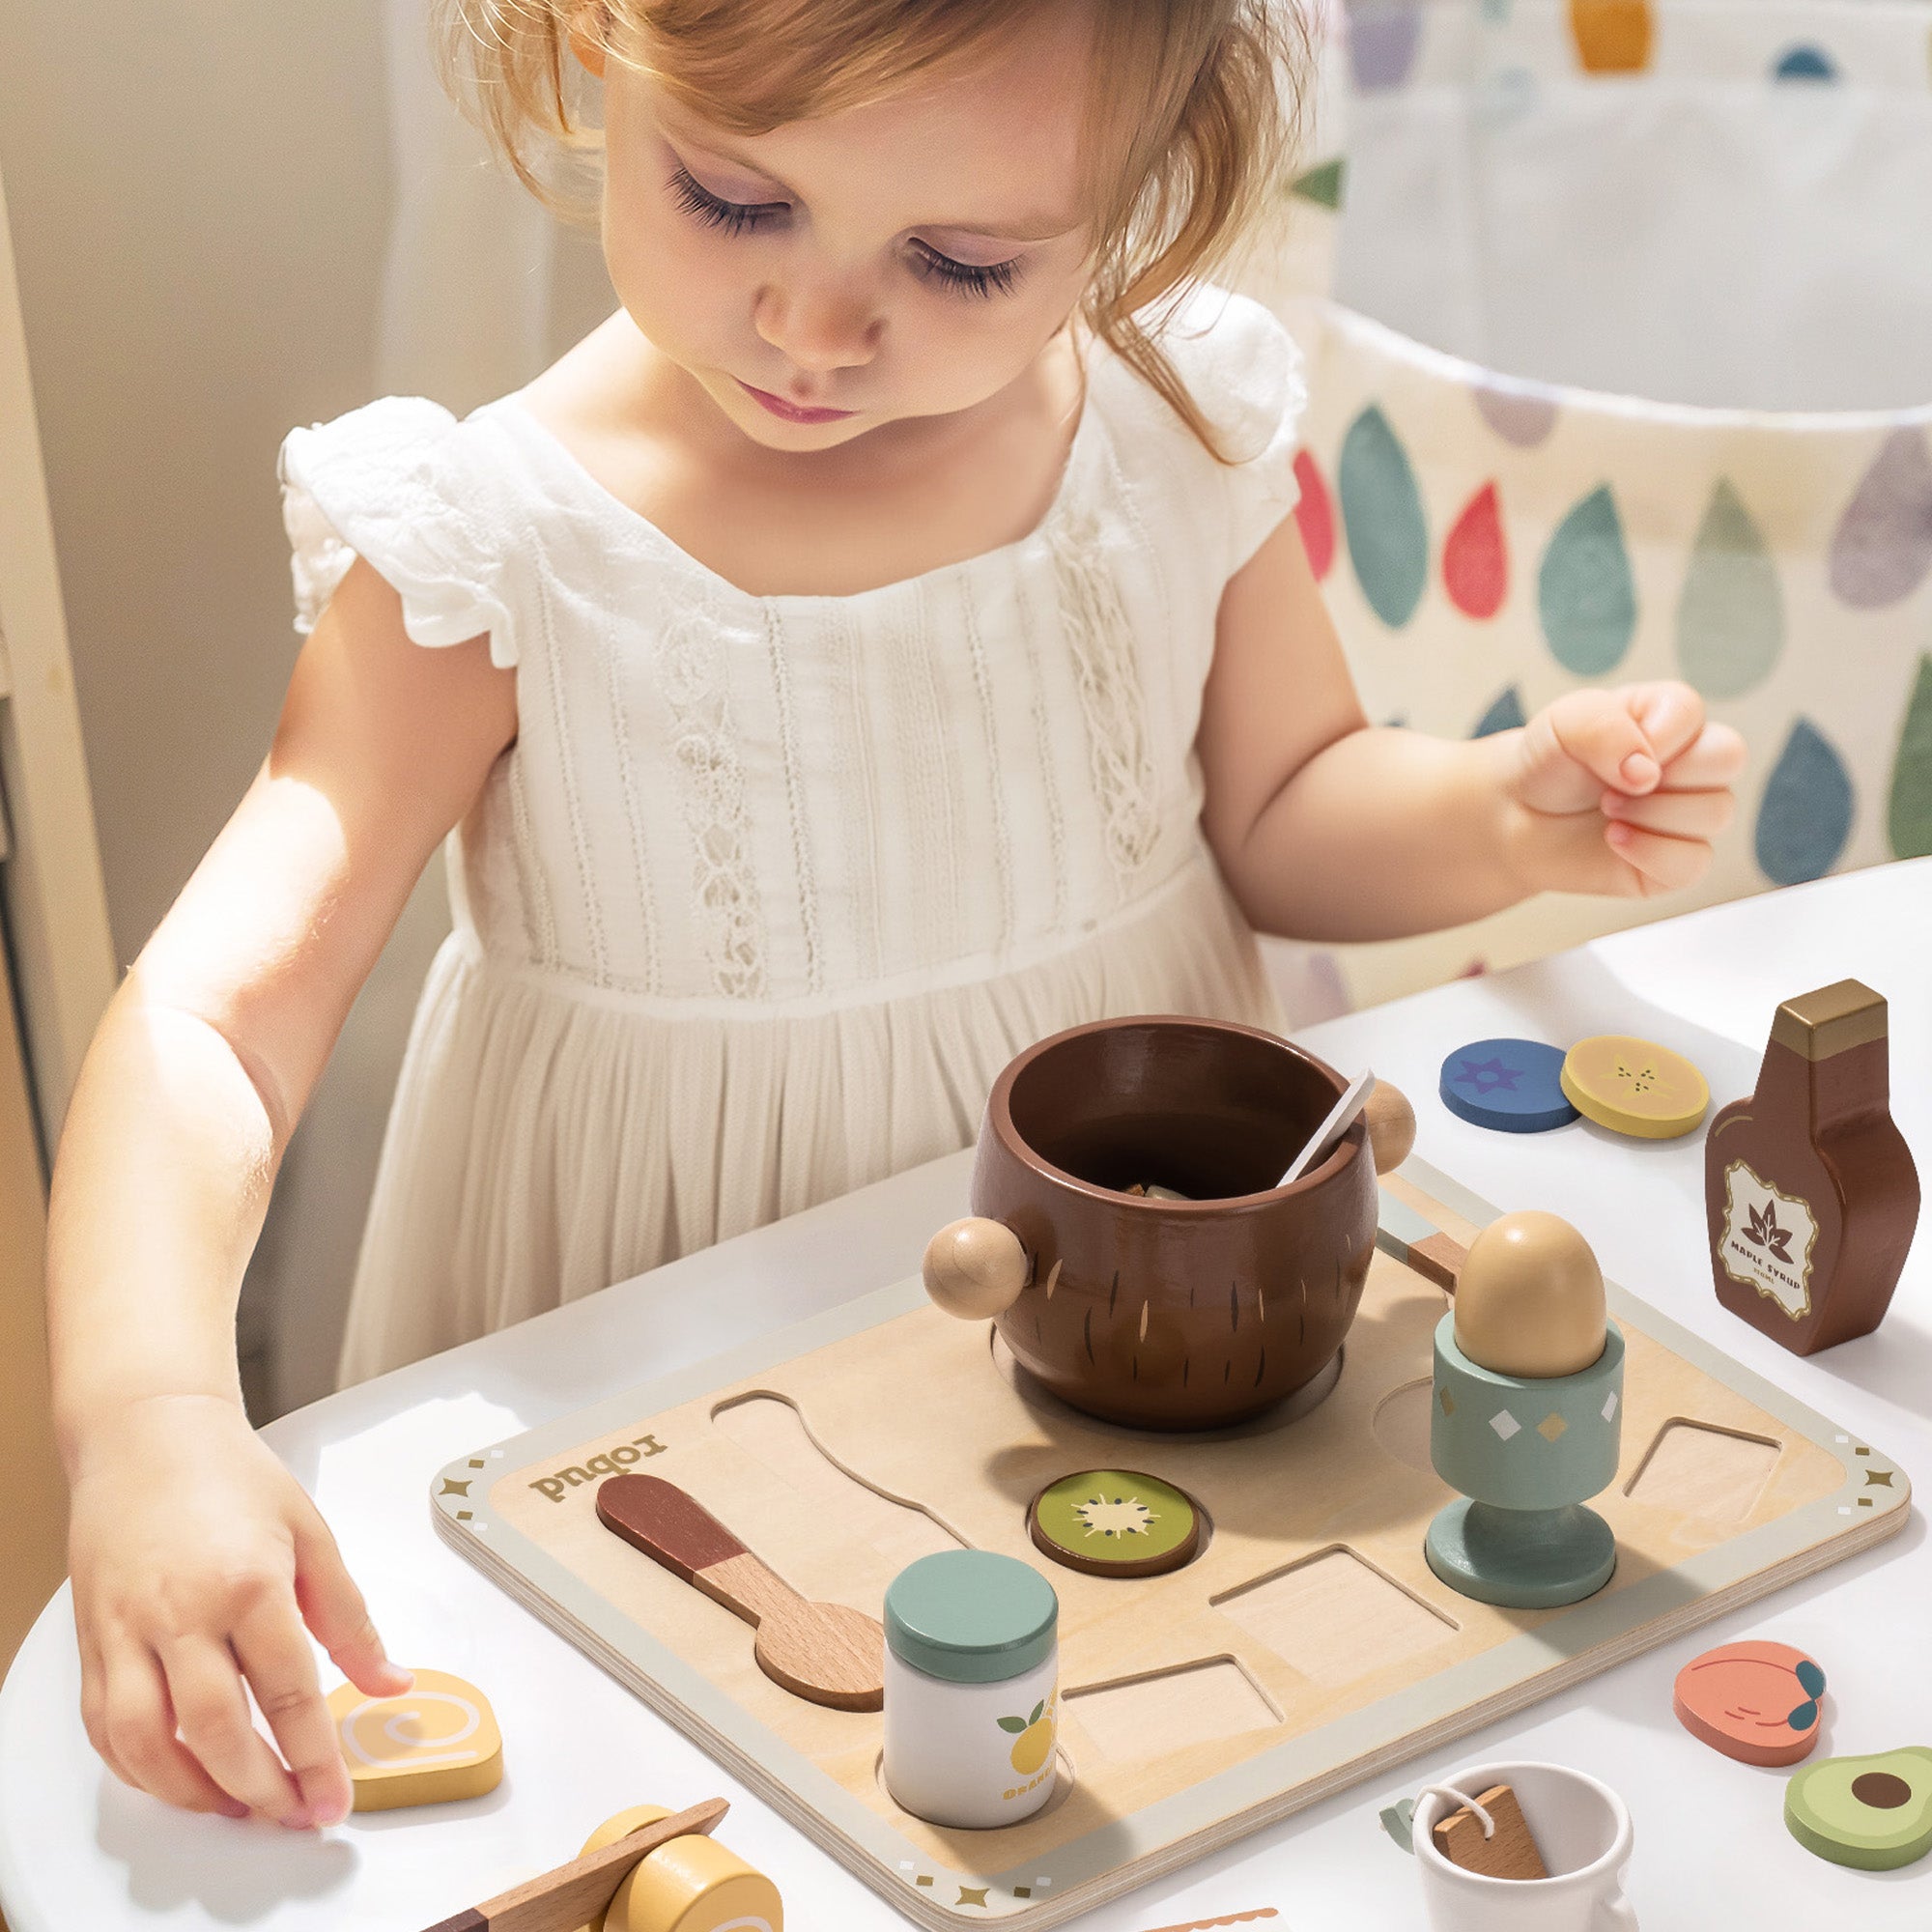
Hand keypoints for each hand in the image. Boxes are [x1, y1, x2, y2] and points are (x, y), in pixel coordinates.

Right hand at [68, 1393, 410, 1825]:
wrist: (148, 1436)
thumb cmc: (233, 1478)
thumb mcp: (312, 1535)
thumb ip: (349, 1619)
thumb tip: (390, 1682)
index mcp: (249, 1584)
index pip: (289, 1693)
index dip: (315, 1758)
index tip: (334, 1800)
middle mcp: (180, 1614)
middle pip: (217, 1731)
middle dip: (260, 1789)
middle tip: (293, 1817)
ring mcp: (125, 1632)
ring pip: (148, 1743)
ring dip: (194, 1792)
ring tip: (240, 1808)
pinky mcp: (91, 1641)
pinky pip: (104, 1728)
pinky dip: (138, 1768)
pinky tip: (178, 1778)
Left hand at [1502, 682, 1745, 897]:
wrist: (1521, 818)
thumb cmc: (1550, 763)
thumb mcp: (1563, 724)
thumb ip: (1604, 729)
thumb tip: (1647, 773)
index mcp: (1671, 716)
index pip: (1691, 713)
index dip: (1650, 736)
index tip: (1606, 750)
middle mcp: (1693, 761)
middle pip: (1729, 757)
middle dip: (1665, 774)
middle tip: (1611, 785)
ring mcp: (1691, 812)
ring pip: (1717, 813)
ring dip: (1650, 814)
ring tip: (1608, 810)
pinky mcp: (1680, 860)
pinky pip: (1696, 863)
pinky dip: (1650, 853)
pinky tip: (1614, 839)